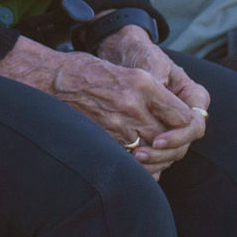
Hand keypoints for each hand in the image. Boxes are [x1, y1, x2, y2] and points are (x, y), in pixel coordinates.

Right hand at [0, 34, 197, 167]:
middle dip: (171, 146)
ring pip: (150, 152)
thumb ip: (154, 92)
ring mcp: (116, 123)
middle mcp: (133, 104)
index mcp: (143, 83)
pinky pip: (128, 159)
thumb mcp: (128, 72)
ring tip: (152, 154)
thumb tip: (176, 116)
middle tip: (167, 146)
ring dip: (154, 157)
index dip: (185, 126)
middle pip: (168, 138)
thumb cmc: (89, 71)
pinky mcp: (102, 137)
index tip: (180, 128)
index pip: (182, 116)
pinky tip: (134, 161)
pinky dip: (136, 164)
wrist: (50, 78)